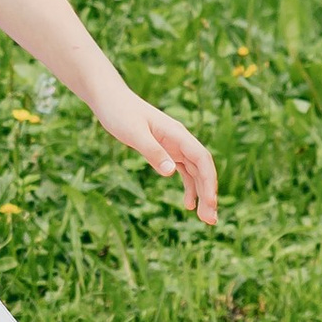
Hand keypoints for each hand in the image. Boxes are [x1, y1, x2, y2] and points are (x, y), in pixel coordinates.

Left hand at [99, 88, 217, 225]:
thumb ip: (152, 151)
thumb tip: (170, 172)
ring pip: (195, 172)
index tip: (211, 203)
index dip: (209, 181)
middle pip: (202, 169)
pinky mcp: (165, 150)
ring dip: (202, 194)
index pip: (201, 159)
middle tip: (210, 221)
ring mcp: (175, 146)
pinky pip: (183, 171)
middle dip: (209, 194)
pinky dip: (189, 187)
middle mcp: (180, 140)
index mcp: (177, 134)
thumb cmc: (120, 112)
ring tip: (205, 219)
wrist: (110, 99)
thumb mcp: (133, 132)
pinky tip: (188, 205)